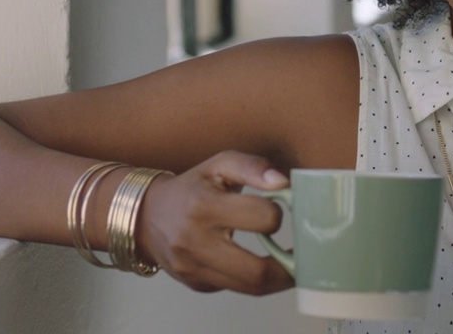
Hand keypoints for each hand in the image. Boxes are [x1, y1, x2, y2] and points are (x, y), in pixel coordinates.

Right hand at [135, 150, 292, 294]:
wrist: (148, 216)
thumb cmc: (192, 187)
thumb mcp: (220, 164)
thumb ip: (253, 166)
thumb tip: (283, 182)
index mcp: (204, 205)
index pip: (261, 218)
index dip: (279, 214)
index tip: (285, 210)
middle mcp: (195, 242)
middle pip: (256, 269)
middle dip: (288, 265)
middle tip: (305, 255)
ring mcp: (194, 269)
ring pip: (249, 287)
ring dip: (278, 279)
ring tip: (293, 265)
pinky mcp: (197, 284)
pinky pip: (236, 289)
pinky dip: (255, 280)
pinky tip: (264, 265)